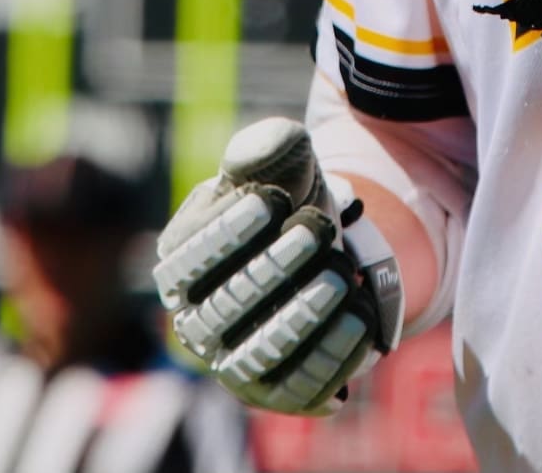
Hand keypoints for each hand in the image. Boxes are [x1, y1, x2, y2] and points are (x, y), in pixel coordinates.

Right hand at [154, 117, 404, 415]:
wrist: (324, 252)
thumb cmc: (290, 204)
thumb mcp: (280, 168)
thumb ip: (270, 153)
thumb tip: (264, 150)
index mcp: (182, 264)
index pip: (189, 257)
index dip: (227, 231)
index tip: (273, 199)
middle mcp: (196, 321)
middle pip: (226, 306)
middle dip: (274, 267)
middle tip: (317, 229)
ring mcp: (233, 362)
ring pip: (260, 351)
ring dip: (302, 315)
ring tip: (341, 274)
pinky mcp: (274, 390)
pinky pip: (297, 385)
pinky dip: (329, 356)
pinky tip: (359, 318)